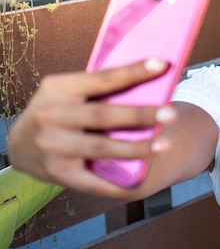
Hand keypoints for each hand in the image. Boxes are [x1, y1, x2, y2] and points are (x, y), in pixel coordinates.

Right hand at [7, 59, 175, 197]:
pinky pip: (92, 181)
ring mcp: (53, 146)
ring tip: (164, 145)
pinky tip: (140, 181)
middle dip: (139, 115)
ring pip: (101, 148)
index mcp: (59, 88)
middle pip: (104, 115)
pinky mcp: (57, 173)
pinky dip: (117, 183)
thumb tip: (150, 82)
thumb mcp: (68, 91)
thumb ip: (100, 88)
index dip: (134, 72)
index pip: (103, 78)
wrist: (20, 144)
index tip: (162, 65)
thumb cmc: (59, 110)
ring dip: (136, 148)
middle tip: (171, 114)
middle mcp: (52, 115)